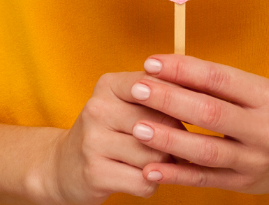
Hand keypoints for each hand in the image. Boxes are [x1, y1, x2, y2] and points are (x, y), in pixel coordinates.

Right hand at [25, 70, 186, 204]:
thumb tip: (204, 101)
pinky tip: (139, 177)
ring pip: (156, 156)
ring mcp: (93, 142)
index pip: (159, 87)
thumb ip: (159, 97)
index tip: (193, 111)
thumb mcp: (125, 104)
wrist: (64, 166)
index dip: (182, 103)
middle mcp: (98, 109)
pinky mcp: (95, 173)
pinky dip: (151, 184)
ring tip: (153, 162)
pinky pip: (145, 182)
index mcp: (109, 85)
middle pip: (162, 124)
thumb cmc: (109, 132)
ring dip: (164, 165)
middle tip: (171, 146)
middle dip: (175, 140)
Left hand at [123, 55, 268, 195]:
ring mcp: (255, 160)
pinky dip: (177, 175)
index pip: (219, 78)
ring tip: (138, 129)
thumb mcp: (256, 91)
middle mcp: (264, 128)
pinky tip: (151, 170)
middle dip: (170, 100)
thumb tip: (166, 69)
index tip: (151, 63)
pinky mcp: (244, 184)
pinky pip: (205, 180)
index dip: (182, 70)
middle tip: (138, 89)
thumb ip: (218, 84)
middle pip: (210, 113)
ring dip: (169, 140)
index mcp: (266, 96)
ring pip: (206, 150)